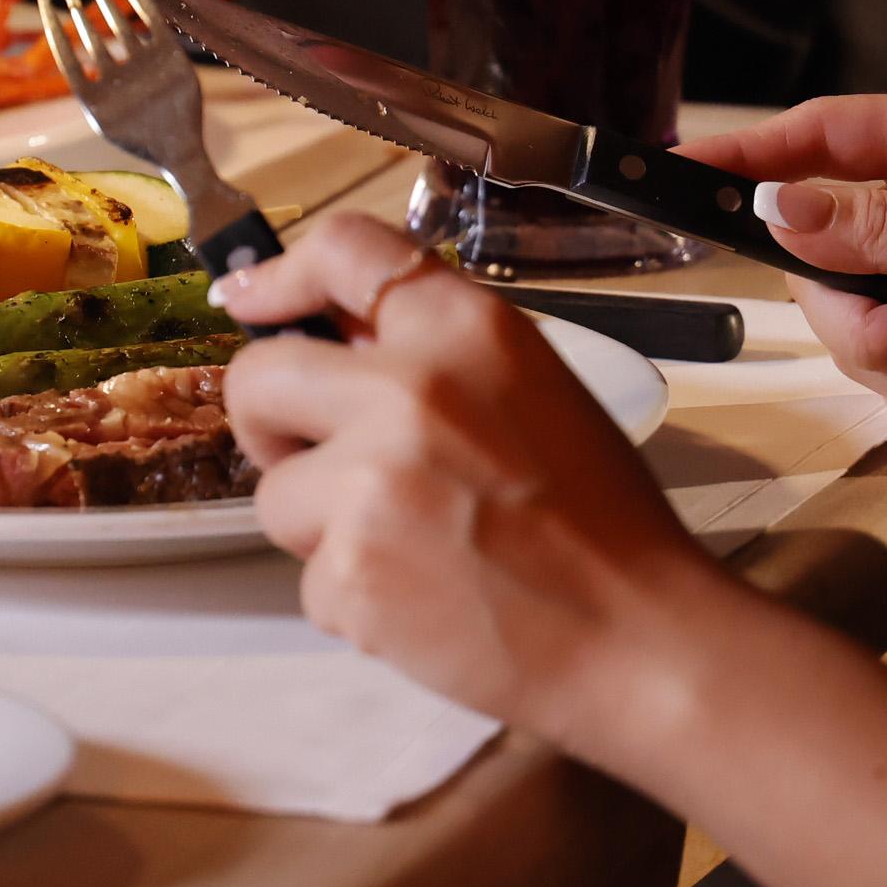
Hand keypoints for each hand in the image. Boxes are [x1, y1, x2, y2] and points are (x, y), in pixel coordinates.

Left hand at [215, 215, 730, 757]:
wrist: (639, 637)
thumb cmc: (600, 521)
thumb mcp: (533, 389)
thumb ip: (433, 355)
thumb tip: (331, 341)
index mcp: (464, 328)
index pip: (341, 249)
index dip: (278, 277)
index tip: (247, 300)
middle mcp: (408, 388)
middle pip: (258, 376)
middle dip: (271, 424)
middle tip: (320, 462)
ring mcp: (370, 482)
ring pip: (275, 494)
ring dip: (322, 528)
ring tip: (416, 548)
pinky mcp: (350, 572)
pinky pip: (308, 580)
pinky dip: (354, 598)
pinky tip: (428, 600)